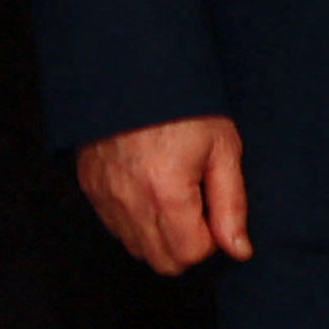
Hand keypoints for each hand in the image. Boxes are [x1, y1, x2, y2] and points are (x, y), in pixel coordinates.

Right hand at [76, 116, 252, 272]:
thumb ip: (232, 205)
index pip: (191, 254)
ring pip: (137, 248)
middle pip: (163, 261)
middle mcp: (130, 202)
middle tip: (195, 206)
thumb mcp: (222, 147)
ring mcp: (105, 196)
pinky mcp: (90, 186)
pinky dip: (134, 219)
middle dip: (186, 244)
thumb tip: (239, 250)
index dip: (211, 237)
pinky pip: (114, 226)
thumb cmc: (184, 104)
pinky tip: (147, 188)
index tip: (212, 207)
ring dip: (159, 234)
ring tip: (171, 194)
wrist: (134, 67)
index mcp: (167, 193)